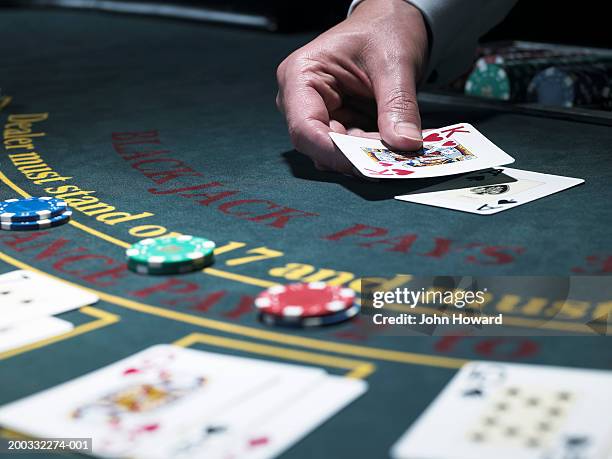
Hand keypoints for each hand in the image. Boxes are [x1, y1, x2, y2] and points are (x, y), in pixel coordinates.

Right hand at [276, 0, 428, 173]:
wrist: (391, 23)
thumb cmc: (383, 29)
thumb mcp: (395, 63)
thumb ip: (398, 105)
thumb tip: (405, 143)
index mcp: (301, 75)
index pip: (305, 128)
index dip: (333, 151)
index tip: (367, 162)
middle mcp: (302, 99)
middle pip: (320, 144)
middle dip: (357, 154)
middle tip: (393, 156)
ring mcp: (320, 114)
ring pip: (337, 151)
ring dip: (368, 154)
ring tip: (399, 147)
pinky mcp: (338, 123)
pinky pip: (352, 147)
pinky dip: (374, 149)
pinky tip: (396, 143)